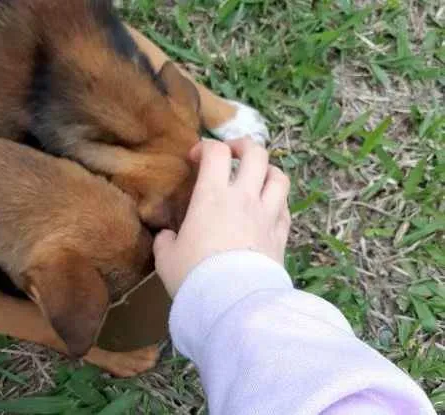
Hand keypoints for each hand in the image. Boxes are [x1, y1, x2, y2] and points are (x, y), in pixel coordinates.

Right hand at [153, 138, 290, 297]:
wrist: (231, 304)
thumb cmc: (194, 276)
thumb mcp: (166, 259)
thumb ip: (166, 241)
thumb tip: (168, 237)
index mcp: (213, 196)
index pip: (215, 152)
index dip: (205, 147)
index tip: (195, 159)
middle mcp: (244, 198)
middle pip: (256, 153)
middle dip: (243, 146)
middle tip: (232, 155)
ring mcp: (267, 215)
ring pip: (279, 177)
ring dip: (268, 170)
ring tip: (257, 177)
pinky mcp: (281, 235)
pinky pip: (286, 208)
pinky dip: (278, 201)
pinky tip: (269, 208)